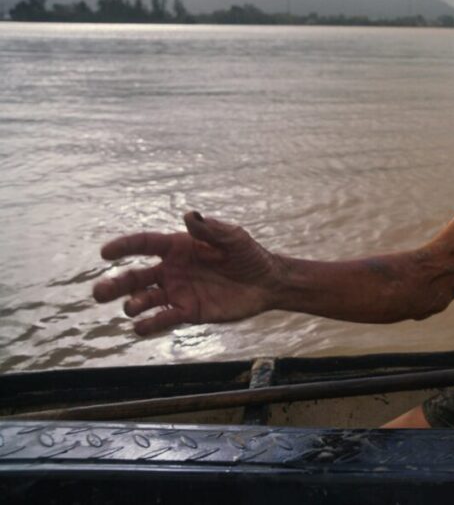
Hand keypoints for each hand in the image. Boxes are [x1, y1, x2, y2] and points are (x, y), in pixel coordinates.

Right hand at [93, 212, 284, 335]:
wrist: (266, 283)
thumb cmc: (249, 255)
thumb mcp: (233, 238)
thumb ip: (211, 229)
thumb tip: (189, 215)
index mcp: (178, 247)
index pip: (144, 244)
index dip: (123, 247)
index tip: (105, 253)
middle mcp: (172, 270)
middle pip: (135, 277)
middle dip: (115, 284)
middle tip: (98, 293)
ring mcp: (178, 292)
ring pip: (145, 299)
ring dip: (133, 304)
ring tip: (132, 306)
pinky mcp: (188, 311)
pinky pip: (164, 318)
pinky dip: (150, 323)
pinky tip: (140, 327)